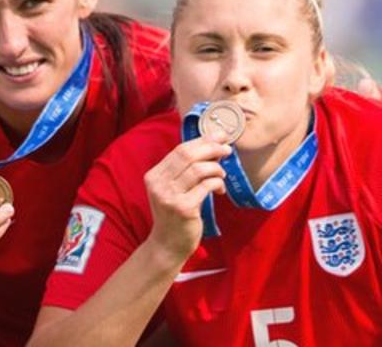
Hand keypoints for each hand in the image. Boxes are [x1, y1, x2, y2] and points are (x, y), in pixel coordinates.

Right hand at [143, 135, 230, 262]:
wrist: (167, 245)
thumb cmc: (174, 215)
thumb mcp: (172, 189)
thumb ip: (184, 169)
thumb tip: (211, 143)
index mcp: (154, 175)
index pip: (179, 150)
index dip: (202, 140)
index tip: (219, 136)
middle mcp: (159, 184)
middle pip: (188, 155)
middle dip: (212, 148)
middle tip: (227, 150)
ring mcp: (170, 196)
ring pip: (199, 169)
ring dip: (216, 169)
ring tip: (222, 175)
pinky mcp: (184, 208)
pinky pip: (207, 186)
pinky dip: (218, 183)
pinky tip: (220, 190)